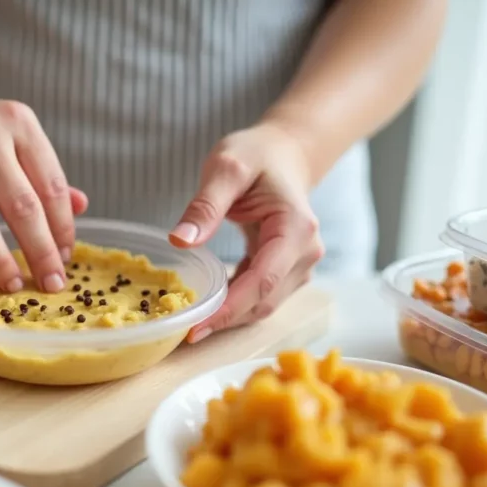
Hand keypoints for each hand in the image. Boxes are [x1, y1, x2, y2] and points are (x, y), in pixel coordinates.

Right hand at [0, 97, 87, 291]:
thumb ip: (43, 176)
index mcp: (16, 120)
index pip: (50, 185)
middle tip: (51, 284)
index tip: (66, 259)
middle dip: (39, 252)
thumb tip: (81, 206)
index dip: (63, 229)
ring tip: (13, 284)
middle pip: (20, 205)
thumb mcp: (12, 142)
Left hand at [170, 121, 324, 342]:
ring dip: (231, 317)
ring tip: (192, 325)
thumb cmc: (256, 155)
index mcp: (296, 228)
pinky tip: (208, 307)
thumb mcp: (226, 168)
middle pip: (265, 300)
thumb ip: (205, 205)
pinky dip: (236, 305)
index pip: (262, 280)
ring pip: (264, 304)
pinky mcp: (288, 270)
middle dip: (226, 319)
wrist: (284, 153)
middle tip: (185, 332)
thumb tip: (180, 241)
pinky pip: (262, 296)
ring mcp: (301, 265)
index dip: (229, 308)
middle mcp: (306, 252)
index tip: (196, 326)